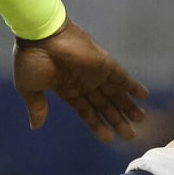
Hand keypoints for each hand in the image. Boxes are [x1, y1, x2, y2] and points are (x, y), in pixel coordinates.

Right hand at [12, 17, 148, 141]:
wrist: (39, 35)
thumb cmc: (31, 59)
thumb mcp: (29, 88)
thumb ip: (37, 107)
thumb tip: (35, 126)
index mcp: (66, 88)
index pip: (86, 110)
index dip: (97, 124)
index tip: (108, 138)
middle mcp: (84, 82)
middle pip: (105, 105)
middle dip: (117, 120)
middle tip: (130, 135)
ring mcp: (95, 73)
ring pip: (115, 94)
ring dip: (128, 106)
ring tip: (140, 120)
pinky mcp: (104, 63)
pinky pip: (122, 77)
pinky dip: (133, 86)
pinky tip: (144, 96)